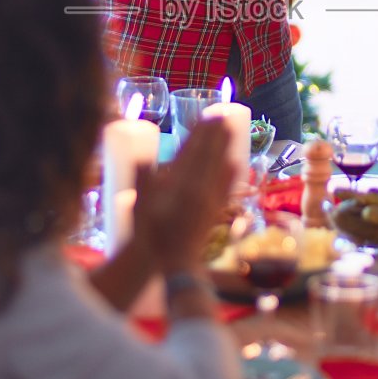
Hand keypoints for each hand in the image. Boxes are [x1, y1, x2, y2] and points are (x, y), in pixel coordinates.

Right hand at [134, 118, 233, 274]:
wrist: (176, 264)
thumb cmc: (152, 235)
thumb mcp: (139, 207)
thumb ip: (142, 182)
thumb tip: (142, 158)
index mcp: (180, 186)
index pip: (192, 152)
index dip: (201, 133)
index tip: (207, 116)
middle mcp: (199, 190)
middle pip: (210, 155)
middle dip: (216, 134)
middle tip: (223, 113)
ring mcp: (210, 200)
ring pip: (220, 166)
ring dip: (226, 147)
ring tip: (232, 129)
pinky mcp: (216, 210)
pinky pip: (227, 187)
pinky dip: (232, 173)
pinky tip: (237, 163)